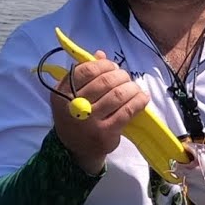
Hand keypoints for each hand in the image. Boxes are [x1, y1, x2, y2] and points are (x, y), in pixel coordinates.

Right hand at [51, 51, 149, 174]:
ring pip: (117, 95)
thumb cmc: (77, 117)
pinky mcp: (104, 133)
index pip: (86, 70)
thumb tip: (101, 54)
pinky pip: (126, 111)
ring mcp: (89, 122)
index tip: (113, 67)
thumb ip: (85, 74)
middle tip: (126, 78)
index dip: (104, 65)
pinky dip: (138, 101)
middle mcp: (73, 107)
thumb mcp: (73, 95)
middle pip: (105, 81)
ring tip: (134, 88)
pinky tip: (142, 98)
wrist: (77, 149)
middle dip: (120, 76)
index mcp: (62, 94)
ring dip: (131, 87)